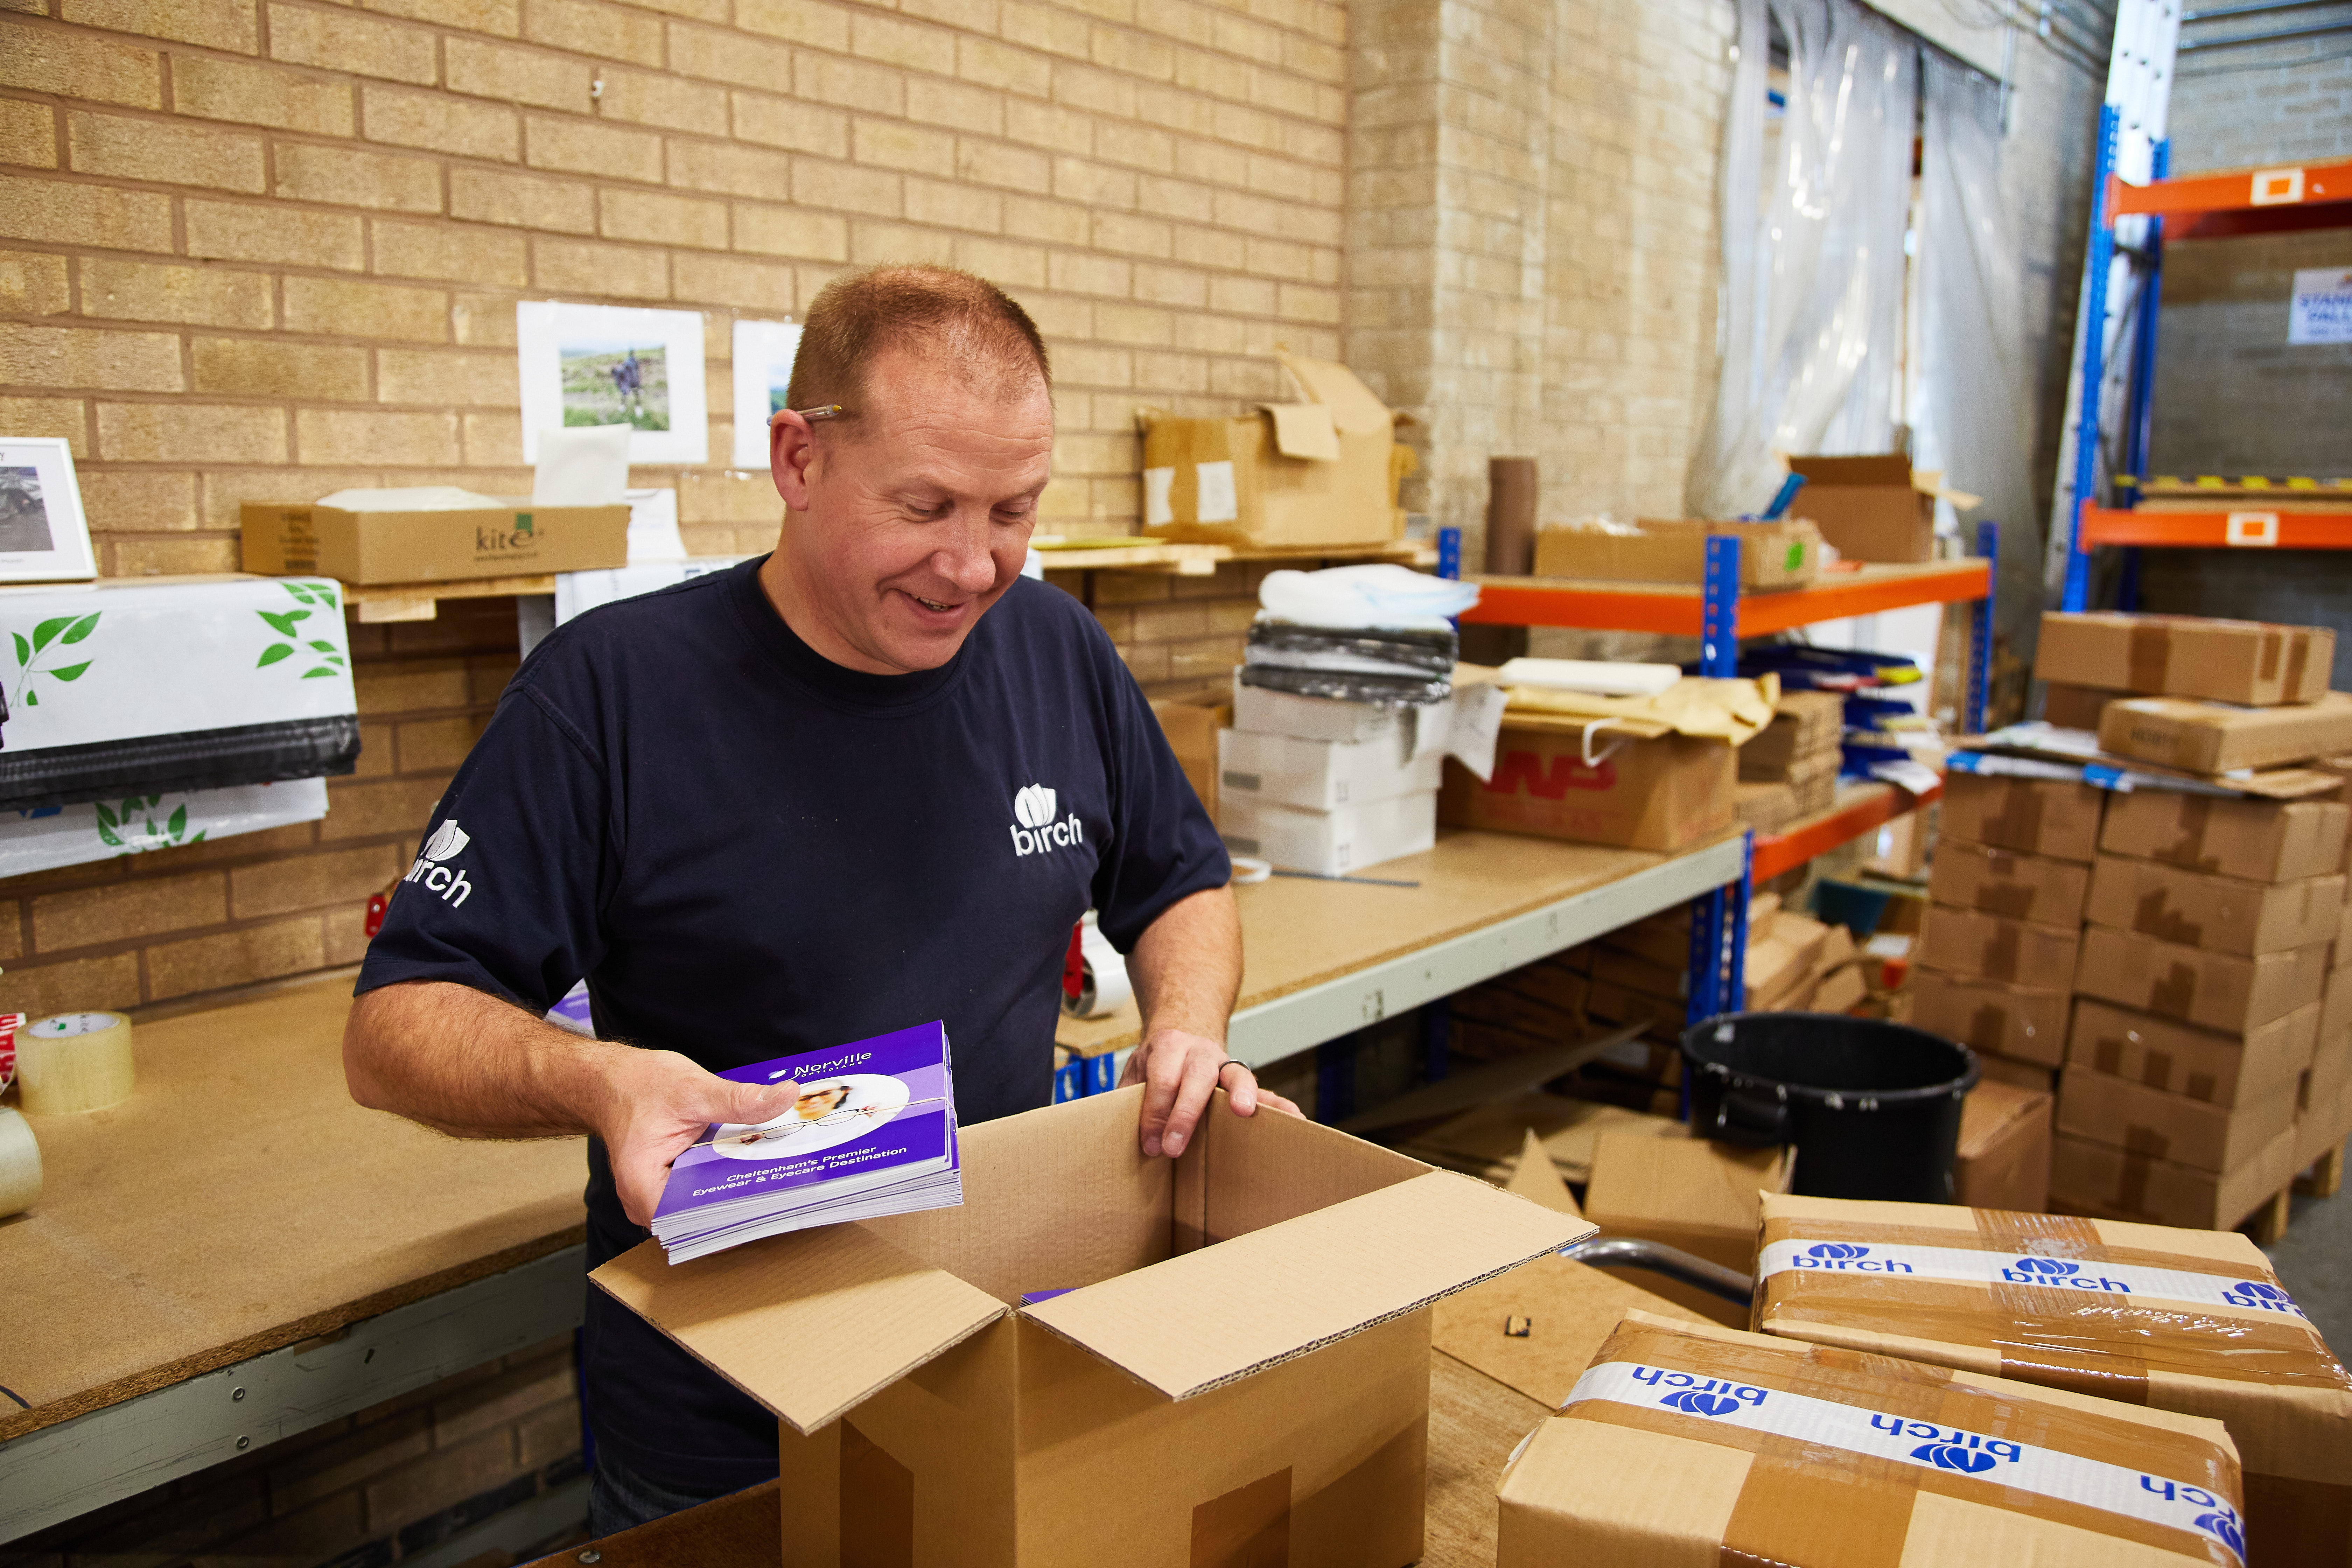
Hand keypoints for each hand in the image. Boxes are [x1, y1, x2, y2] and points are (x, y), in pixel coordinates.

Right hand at [597, 1051, 801, 1226]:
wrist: (610, 1080)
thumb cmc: (637, 1085)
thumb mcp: (692, 1089)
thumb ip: (738, 1100)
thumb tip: (786, 1097)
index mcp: (643, 1187)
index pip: (697, 1221)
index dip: (737, 1216)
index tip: (774, 1203)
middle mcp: (646, 1202)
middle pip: (704, 1218)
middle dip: (745, 1202)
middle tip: (787, 1188)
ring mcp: (656, 1197)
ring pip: (704, 1206)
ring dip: (736, 1190)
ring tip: (777, 1177)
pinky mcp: (667, 1185)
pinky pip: (699, 1191)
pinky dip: (724, 1178)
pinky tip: (752, 1164)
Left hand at [1121, 1028, 1303, 1158]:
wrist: (1184, 1024)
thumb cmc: (1156, 1060)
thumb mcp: (1134, 1070)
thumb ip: (1129, 1096)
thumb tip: (1121, 1135)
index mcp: (1168, 1046)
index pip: (1160, 1079)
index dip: (1153, 1113)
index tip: (1149, 1145)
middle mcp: (1199, 1052)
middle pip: (1196, 1077)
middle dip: (1186, 1112)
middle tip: (1175, 1147)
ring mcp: (1225, 1064)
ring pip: (1237, 1074)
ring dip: (1242, 1094)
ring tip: (1245, 1113)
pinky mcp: (1241, 1079)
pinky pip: (1264, 1091)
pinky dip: (1278, 1104)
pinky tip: (1293, 1118)